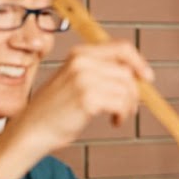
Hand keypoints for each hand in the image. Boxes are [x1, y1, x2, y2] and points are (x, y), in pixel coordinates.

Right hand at [10, 42, 150, 153]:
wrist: (30, 131)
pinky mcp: (87, 98)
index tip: (148, 77)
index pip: (121, 47)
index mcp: (79, 54)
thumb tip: (137, 75)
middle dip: (133, 92)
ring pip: (127, 89)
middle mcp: (81, 62)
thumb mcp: (75, 81)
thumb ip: (100, 72)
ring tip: (118, 116)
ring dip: (128, 106)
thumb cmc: (55, 110)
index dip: (138, 62)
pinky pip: (121, 104)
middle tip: (127, 109)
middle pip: (127, 72)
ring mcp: (83, 79)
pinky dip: (123, 115)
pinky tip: (114, 122)